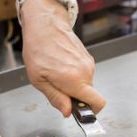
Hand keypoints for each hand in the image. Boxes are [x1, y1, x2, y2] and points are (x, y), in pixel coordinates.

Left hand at [19, 0, 105, 116]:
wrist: (45, 24)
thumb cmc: (38, 49)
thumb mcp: (39, 79)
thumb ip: (56, 98)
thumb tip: (68, 112)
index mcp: (75, 80)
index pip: (98, 103)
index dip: (90, 111)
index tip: (77, 110)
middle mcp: (86, 71)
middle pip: (89, 95)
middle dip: (75, 96)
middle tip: (56, 86)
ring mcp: (88, 63)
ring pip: (85, 84)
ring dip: (73, 84)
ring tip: (55, 72)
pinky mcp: (87, 57)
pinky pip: (83, 73)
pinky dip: (74, 74)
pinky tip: (59, 64)